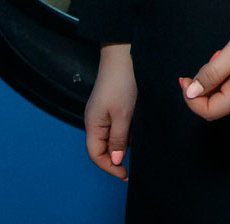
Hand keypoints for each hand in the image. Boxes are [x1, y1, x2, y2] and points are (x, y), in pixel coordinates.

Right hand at [84, 43, 136, 179]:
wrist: (124, 54)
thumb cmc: (122, 82)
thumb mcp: (123, 114)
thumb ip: (119, 139)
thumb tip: (116, 160)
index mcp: (93, 124)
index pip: (96, 154)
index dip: (108, 167)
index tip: (124, 174)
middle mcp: (95, 120)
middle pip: (101, 148)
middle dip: (115, 159)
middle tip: (131, 167)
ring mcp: (102, 112)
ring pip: (110, 137)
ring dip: (122, 145)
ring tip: (137, 150)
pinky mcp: (111, 105)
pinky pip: (115, 126)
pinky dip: (125, 133)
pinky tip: (137, 131)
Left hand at [180, 35, 229, 120]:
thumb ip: (211, 73)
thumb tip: (191, 92)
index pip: (209, 111)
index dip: (191, 100)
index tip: (184, 81)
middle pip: (214, 106)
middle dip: (200, 91)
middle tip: (195, 71)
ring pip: (222, 98)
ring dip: (211, 84)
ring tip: (218, 61)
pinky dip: (221, 80)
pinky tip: (226, 64)